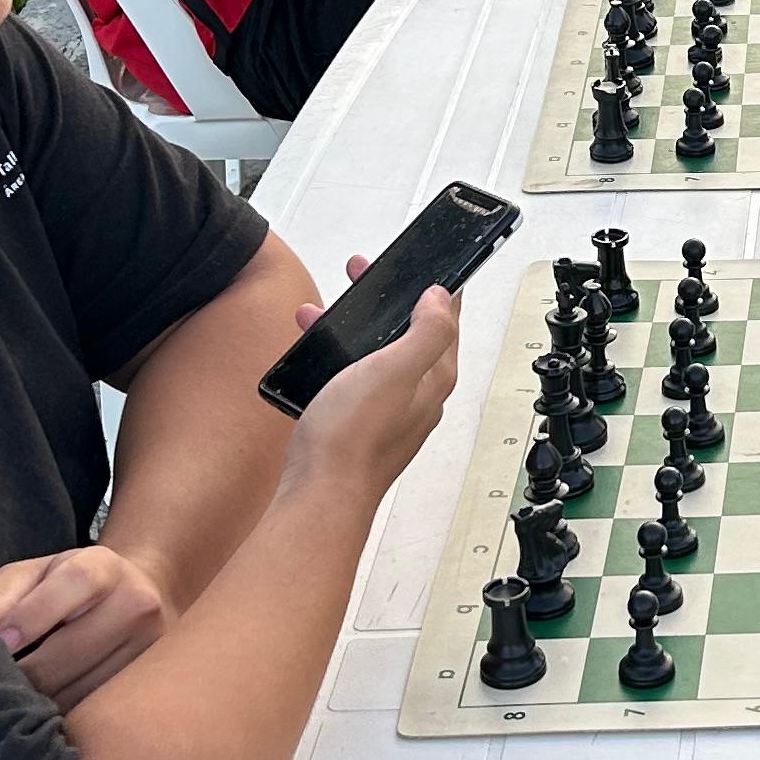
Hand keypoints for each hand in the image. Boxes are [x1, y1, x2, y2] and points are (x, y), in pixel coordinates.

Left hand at [0, 542, 173, 713]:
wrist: (135, 598)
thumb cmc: (65, 588)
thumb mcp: (34, 575)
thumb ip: (2, 594)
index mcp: (105, 567)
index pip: (76, 582)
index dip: (36, 613)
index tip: (2, 642)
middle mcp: (137, 603)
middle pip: (77, 648)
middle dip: (28, 672)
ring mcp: (149, 646)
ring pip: (84, 687)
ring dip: (42, 699)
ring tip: (14, 700)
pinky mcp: (148, 682)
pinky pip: (95, 709)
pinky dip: (62, 714)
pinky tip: (41, 712)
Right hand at [278, 274, 463, 499]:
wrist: (319, 494)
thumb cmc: (353, 438)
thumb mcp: (395, 369)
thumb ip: (426, 331)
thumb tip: (441, 299)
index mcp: (433, 379)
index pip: (444, 323)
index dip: (432, 289)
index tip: (419, 265)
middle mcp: (416, 397)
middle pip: (408, 336)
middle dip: (386, 302)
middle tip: (360, 275)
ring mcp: (388, 413)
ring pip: (376, 356)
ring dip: (354, 328)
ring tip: (323, 311)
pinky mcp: (360, 426)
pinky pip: (353, 379)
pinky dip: (336, 358)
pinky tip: (315, 355)